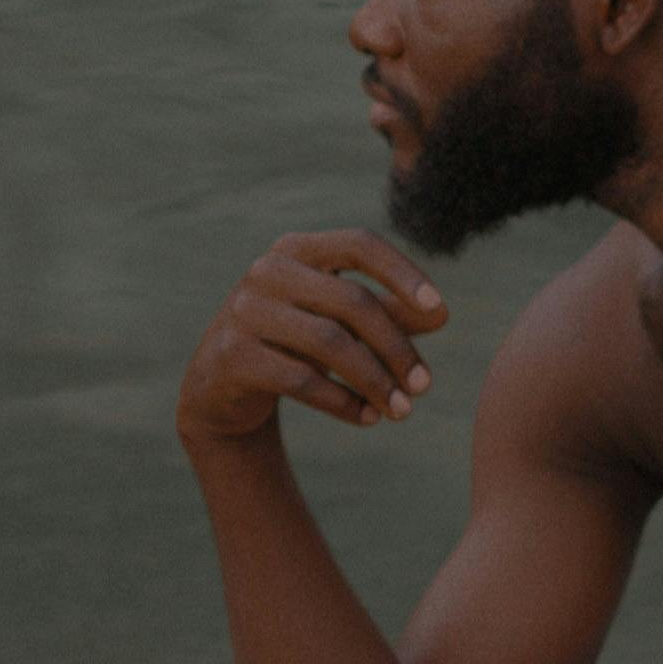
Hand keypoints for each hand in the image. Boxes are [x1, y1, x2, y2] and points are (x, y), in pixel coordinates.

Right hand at [176, 230, 449, 445]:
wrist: (221, 387)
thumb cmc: (294, 344)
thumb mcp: (340, 324)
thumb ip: (388, 314)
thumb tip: (440, 314)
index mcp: (297, 249)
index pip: (360, 244)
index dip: (403, 273)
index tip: (441, 311)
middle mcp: (268, 270)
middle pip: (352, 302)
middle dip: (397, 348)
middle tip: (426, 386)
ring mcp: (244, 310)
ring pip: (330, 343)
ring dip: (375, 381)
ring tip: (402, 411)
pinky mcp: (232, 355)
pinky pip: (302, 379)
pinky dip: (342, 402)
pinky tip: (366, 419)